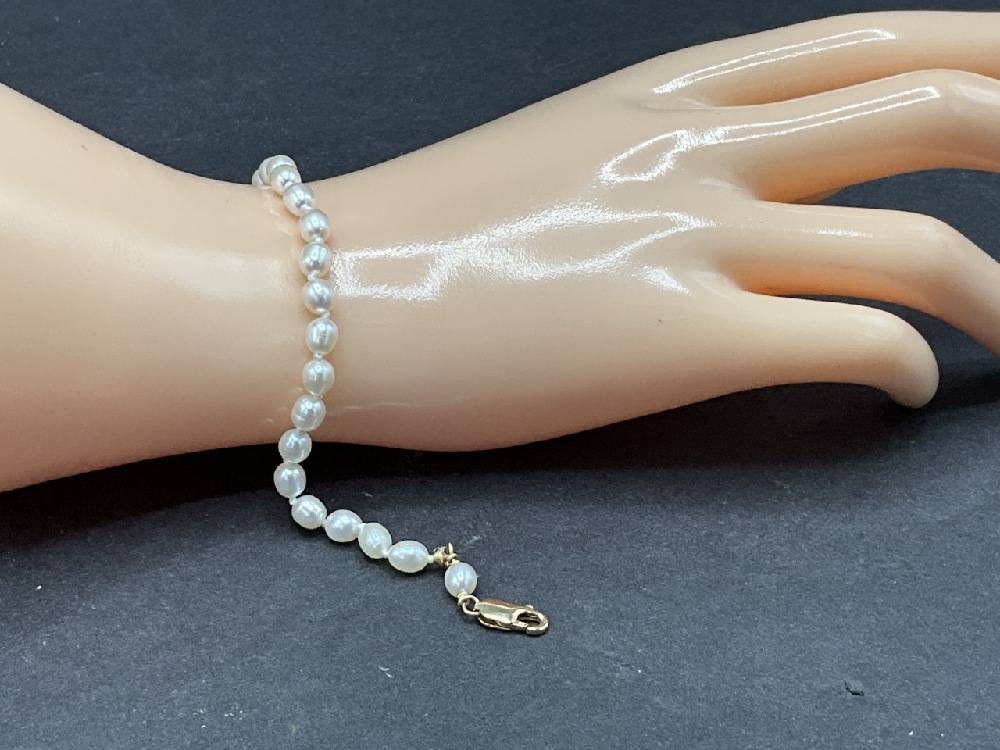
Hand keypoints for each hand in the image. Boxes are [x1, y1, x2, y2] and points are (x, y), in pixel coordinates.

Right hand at [314, 10, 999, 450]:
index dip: (981, 49)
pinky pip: (846, 341)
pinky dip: (905, 368)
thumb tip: (746, 189)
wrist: (322, 297)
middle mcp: (699, 149)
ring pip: (918, 243)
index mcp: (668, 92)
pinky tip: (904, 390)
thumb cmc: (424, 235)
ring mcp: (692, 240)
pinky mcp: (675, 341)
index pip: (870, 39)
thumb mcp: (560, 157)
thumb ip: (660, 157)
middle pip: (927, 105)